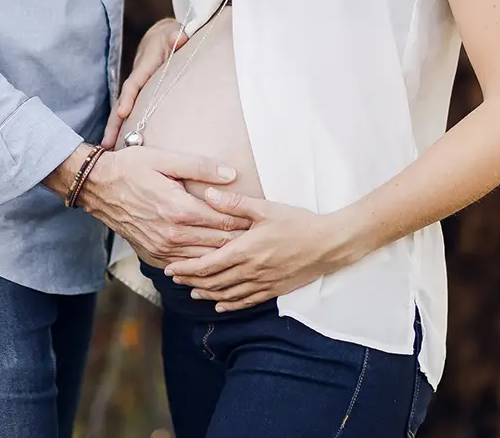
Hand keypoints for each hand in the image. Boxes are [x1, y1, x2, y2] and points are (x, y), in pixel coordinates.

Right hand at [76, 145, 251, 264]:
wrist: (98, 187)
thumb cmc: (132, 168)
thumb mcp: (165, 159)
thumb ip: (201, 166)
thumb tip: (232, 175)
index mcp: (179, 209)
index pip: (224, 221)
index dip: (246, 222)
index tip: (263, 221)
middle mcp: (172, 235)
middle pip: (219, 244)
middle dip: (242, 242)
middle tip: (262, 239)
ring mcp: (162, 249)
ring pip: (204, 261)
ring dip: (225, 257)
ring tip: (246, 253)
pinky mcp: (153, 256)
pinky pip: (185, 267)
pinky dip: (202, 266)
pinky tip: (216, 262)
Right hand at [101, 17, 186, 147]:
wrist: (163, 34)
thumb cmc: (173, 36)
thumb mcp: (177, 33)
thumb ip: (178, 36)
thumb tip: (178, 38)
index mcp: (145, 65)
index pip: (135, 82)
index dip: (128, 97)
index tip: (123, 113)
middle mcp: (137, 77)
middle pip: (122, 101)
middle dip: (114, 122)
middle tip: (107, 143)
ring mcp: (137, 87)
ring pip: (122, 108)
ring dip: (114, 127)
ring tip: (108, 149)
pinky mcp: (139, 94)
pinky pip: (129, 110)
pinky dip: (122, 125)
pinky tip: (120, 142)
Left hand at [164, 190, 351, 311]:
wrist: (328, 244)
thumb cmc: (297, 223)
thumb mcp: (265, 208)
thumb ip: (234, 203)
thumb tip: (208, 194)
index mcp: (245, 250)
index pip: (207, 264)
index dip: (186, 268)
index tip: (170, 269)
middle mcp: (250, 271)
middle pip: (213, 281)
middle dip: (191, 281)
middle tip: (174, 279)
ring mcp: (262, 283)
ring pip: (227, 294)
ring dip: (207, 294)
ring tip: (192, 292)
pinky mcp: (274, 290)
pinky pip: (246, 301)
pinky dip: (230, 304)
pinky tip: (221, 305)